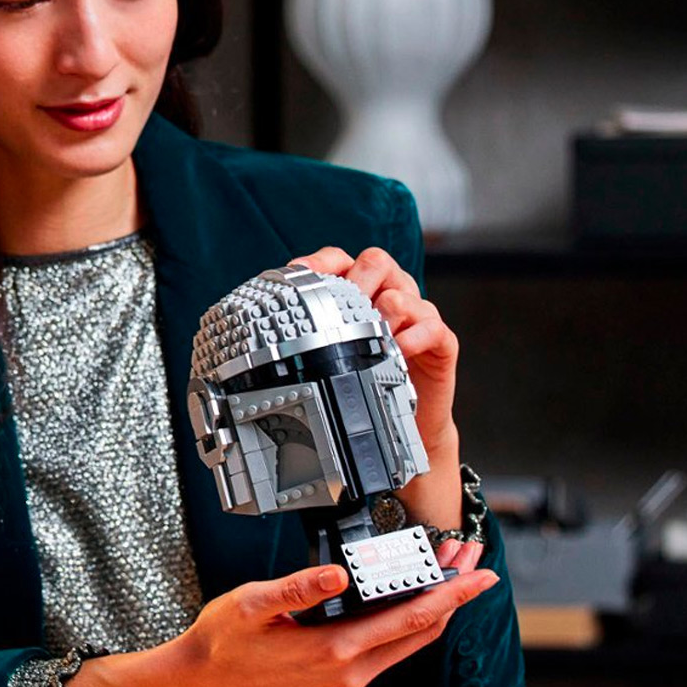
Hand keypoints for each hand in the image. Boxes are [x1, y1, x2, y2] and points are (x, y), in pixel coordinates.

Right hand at [68, 542, 493, 686]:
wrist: (202, 678)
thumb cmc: (223, 641)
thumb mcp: (254, 604)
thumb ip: (299, 587)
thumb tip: (338, 572)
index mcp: (335, 650)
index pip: (410, 618)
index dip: (450, 594)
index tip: (478, 575)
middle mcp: (349, 669)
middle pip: (420, 629)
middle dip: (452, 595)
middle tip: (474, 562)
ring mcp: (346, 674)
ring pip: (408, 640)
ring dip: (434, 606)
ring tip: (450, 572)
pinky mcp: (337, 672)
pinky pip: (389, 645)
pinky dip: (410, 618)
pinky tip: (411, 598)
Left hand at [288, 247, 462, 529]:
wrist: (404, 427)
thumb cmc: (361, 386)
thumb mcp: (326, 364)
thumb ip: (300, 348)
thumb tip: (246, 357)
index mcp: (357, 294)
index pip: (339, 260)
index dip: (319, 262)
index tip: (296, 274)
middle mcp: (388, 296)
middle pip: (376, 261)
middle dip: (356, 278)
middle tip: (341, 305)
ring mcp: (416, 316)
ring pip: (405, 290)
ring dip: (386, 305)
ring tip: (371, 329)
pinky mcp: (440, 341)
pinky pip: (433, 326)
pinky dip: (415, 335)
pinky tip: (397, 349)